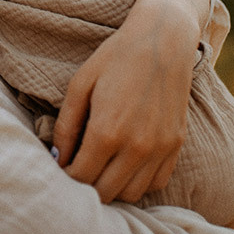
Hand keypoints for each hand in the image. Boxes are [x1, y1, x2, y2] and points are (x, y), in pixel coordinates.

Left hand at [51, 0, 197, 204]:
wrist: (163, 40)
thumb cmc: (115, 58)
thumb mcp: (80, 85)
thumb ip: (66, 126)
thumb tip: (57, 158)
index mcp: (107, 131)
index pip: (80, 177)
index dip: (65, 177)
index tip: (61, 168)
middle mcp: (136, 147)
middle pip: (105, 192)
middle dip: (86, 187)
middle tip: (78, 169)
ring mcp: (160, 149)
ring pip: (131, 194)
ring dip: (112, 188)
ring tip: (101, 168)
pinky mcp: (176, 146)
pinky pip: (156, 183)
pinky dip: (138, 182)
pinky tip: (125, 164)